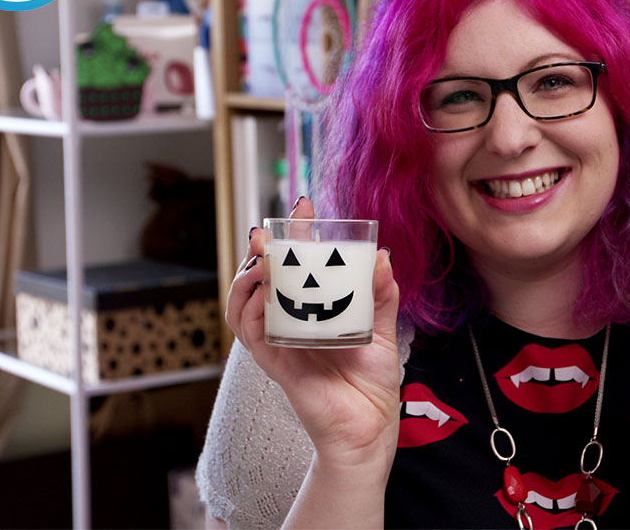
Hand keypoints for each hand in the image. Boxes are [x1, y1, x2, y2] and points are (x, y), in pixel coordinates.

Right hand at [226, 197, 401, 468]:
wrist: (370, 426)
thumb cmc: (374, 380)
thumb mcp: (385, 329)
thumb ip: (383, 294)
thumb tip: (383, 256)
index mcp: (316, 308)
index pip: (297, 264)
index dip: (295, 233)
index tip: (304, 205)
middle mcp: (293, 321)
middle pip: (264, 277)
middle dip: (262, 249)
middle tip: (272, 229)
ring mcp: (280, 341)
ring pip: (244, 303)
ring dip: (246, 277)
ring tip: (260, 260)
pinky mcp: (275, 363)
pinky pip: (251, 334)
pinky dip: (250, 311)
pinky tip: (261, 294)